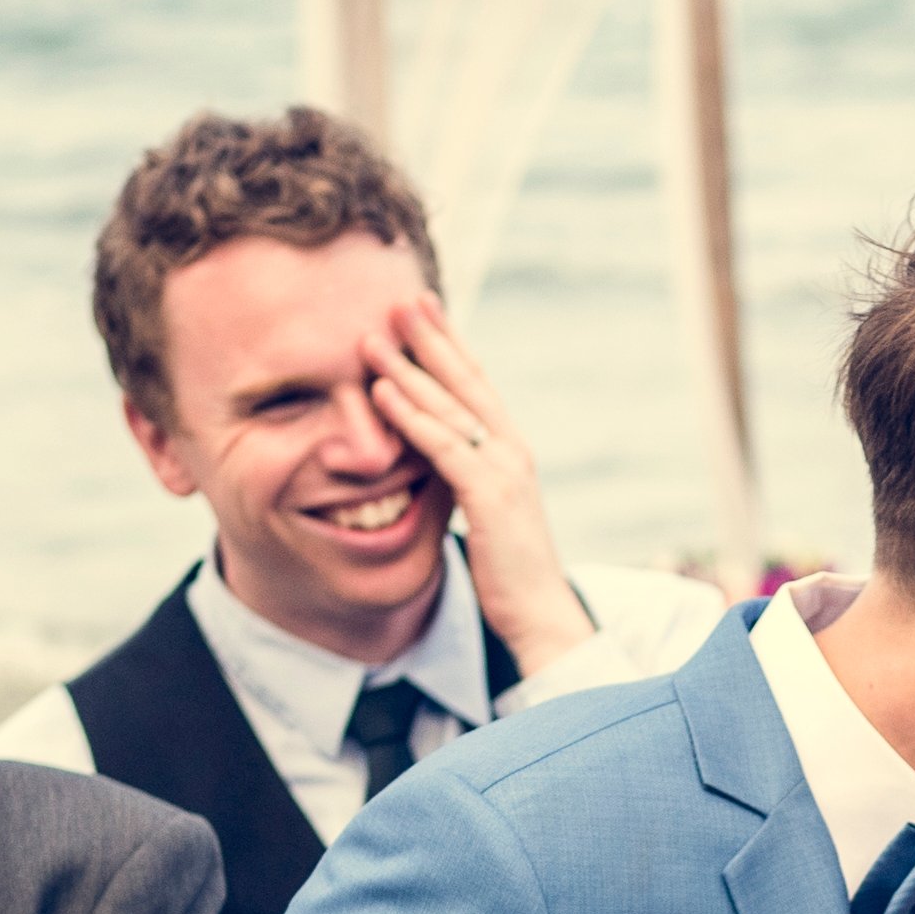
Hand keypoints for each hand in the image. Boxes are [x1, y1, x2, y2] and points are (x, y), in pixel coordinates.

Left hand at [374, 296, 581, 664]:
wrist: (541, 614)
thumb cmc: (509, 569)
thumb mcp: (485, 512)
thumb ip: (466, 478)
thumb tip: (439, 462)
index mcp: (511, 450)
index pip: (477, 385)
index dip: (450, 344)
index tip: (423, 311)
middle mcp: (512, 450)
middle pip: (466, 381)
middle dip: (432, 337)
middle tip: (400, 299)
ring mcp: (504, 470)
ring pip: (449, 407)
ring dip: (408, 368)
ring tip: (373, 337)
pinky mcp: (489, 497)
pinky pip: (441, 447)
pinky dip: (409, 416)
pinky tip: (381, 392)